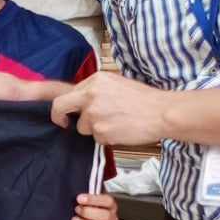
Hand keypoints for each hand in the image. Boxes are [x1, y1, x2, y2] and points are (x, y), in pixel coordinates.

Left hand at [51, 71, 169, 146]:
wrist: (161, 113)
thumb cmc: (144, 100)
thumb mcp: (117, 84)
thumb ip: (95, 91)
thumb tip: (79, 101)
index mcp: (95, 80)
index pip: (68, 92)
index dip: (64, 105)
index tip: (62, 113)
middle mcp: (91, 95)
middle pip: (60, 106)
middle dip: (58, 117)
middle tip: (63, 123)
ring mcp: (94, 114)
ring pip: (83, 127)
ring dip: (95, 129)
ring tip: (116, 123)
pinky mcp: (101, 131)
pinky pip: (97, 139)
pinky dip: (107, 138)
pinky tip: (121, 130)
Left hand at [73, 191, 118, 219]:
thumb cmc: (83, 213)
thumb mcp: (85, 202)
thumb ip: (83, 197)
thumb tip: (74, 191)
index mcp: (110, 207)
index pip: (107, 201)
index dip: (93, 199)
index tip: (79, 198)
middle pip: (106, 216)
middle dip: (89, 213)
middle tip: (77, 210)